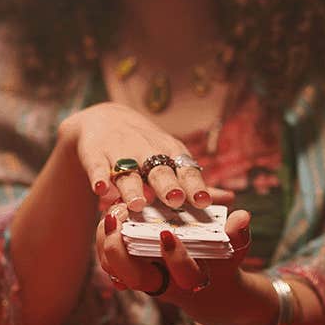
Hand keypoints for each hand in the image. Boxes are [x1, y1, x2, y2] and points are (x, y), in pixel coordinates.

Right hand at [59, 102, 212, 210]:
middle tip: (175, 199)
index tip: (202, 201)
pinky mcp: (95, 153)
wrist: (104, 119)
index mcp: (170, 153)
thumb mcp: (171, 160)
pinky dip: (98, 177)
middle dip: (167, 184)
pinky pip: (96, 166)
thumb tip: (230, 199)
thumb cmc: (146, 149)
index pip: (185, 169)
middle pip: (159, 169)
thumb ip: (194, 183)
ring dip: (132, 187)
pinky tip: (101, 189)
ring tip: (137, 204)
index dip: (194, 184)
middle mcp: (147, 151)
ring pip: (127, 171)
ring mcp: (120, 152)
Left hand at [95, 205, 250, 304]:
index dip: (176, 257)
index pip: (183, 275)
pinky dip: (105, 243)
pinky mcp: (133, 271)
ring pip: (116, 270)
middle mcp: (165, 283)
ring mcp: (146, 279)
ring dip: (108, 244)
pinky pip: (110, 262)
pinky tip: (109, 219)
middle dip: (121, 253)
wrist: (210, 290)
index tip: (168, 233)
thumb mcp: (235, 249)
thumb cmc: (222, 264)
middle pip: (135, 279)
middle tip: (118, 220)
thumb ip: (238, 234)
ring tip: (111, 214)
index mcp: (192, 279)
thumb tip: (241, 216)